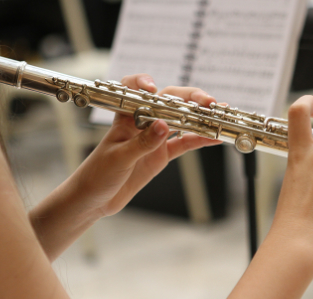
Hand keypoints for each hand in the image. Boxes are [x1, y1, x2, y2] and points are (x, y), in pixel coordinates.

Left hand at [70, 74, 221, 216]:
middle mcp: (143, 123)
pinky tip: (214, 138)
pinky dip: (199, 140)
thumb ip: (142, 143)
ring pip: (181, 121)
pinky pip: (184, 144)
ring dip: (199, 118)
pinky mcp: (162, 154)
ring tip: (218, 116)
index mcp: (126, 118)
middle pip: (169, 102)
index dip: (145, 84)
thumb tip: (163, 126)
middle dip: (190, 99)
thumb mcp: (119, 158)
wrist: (94, 199)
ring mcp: (155, 138)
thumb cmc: (97, 174)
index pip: (135, 91)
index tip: (154, 89)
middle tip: (208, 103)